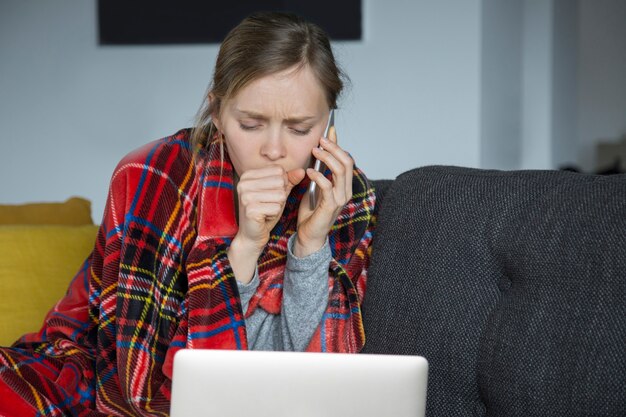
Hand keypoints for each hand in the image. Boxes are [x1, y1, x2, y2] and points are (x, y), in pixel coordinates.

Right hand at [228, 165, 304, 282]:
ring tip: (267, 210)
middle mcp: (244, 183)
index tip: (270, 194)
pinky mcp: (250, 209)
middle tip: (268, 204)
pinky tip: (264, 217)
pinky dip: (274, 214)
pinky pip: (276, 208)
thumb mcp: (277, 193)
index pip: (279, 170)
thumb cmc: (264, 212)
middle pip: (280, 181)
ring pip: (280, 195)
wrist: (251, 234)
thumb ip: (289, 181)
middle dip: (280, 195)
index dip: (281, 184)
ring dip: (278, 205)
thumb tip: (302, 171)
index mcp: (248, 175)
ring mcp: (245, 196)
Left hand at [295, 126, 353, 256]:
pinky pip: (328, 186)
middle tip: (320, 141)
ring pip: (340, 171)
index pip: (347, 160)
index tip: (328, 132)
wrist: (308, 235)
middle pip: (347, 162)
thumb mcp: (315, 185)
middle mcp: (346, 191)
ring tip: (314, 152)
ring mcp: (340, 199)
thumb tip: (320, 150)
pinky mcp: (330, 206)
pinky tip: (308, 171)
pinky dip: (318, 176)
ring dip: (327, 158)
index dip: (339, 145)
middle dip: (334, 148)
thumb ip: (320, 170)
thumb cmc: (311, 211)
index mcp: (344, 186)